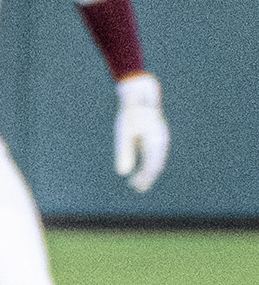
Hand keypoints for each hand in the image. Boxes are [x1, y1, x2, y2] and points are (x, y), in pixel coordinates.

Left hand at [113, 72, 168, 193]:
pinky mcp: (158, 137)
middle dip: (147, 178)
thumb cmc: (130, 115)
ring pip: (158, 160)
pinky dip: (151, 163)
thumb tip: (122, 173)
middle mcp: (161, 142)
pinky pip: (157, 154)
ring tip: (139, 181)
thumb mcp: (123, 134)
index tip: (135, 186)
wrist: (141, 96)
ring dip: (150, 172)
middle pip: (156, 166)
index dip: (144, 179)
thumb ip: (124, 153)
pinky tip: (144, 168)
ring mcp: (162, 139)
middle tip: (137, 188)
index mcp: (154, 143)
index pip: (151, 167)